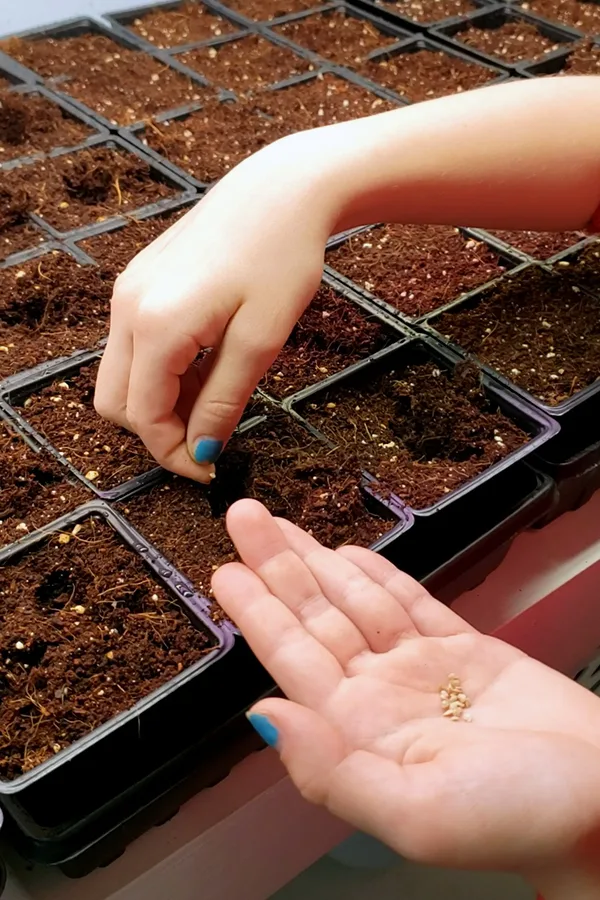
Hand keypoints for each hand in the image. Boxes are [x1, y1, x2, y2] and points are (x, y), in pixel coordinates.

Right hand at [94, 132, 336, 480]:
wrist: (280, 191)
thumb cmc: (282, 259)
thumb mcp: (261, 341)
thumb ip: (223, 400)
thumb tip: (201, 451)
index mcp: (156, 325)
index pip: (144, 416)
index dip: (174, 453)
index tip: (210, 469)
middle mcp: (127, 308)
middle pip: (117, 402)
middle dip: (158, 432)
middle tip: (210, 438)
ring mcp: (128, 291)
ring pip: (122, 376)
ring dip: (160, 402)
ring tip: (215, 398)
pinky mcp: (138, 282)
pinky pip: (134, 346)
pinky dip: (160, 372)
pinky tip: (204, 365)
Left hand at [213, 500, 599, 889]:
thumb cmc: (518, 817)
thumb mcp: (413, 812)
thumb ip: (329, 769)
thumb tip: (262, 718)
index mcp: (360, 731)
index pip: (292, 659)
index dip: (256, 612)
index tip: (225, 571)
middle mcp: (380, 695)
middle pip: (315, 617)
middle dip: (276, 567)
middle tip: (242, 519)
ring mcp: (420, 668)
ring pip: (356, 601)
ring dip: (317, 561)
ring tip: (280, 525)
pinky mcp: (464, 649)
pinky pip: (409, 602)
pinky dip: (378, 575)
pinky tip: (348, 554)